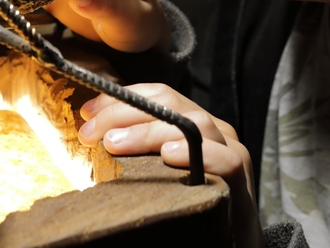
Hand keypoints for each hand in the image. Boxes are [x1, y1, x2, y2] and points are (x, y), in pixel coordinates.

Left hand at [78, 83, 264, 247]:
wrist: (229, 243)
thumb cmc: (187, 206)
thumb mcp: (157, 170)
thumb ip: (135, 149)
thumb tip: (91, 133)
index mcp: (194, 124)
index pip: (158, 96)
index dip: (121, 98)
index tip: (88, 112)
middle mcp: (215, 132)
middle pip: (171, 104)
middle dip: (125, 112)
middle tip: (92, 133)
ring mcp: (230, 153)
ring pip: (194, 124)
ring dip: (149, 131)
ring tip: (116, 143)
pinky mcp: (241, 183)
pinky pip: (224, 160)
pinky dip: (194, 153)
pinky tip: (167, 156)